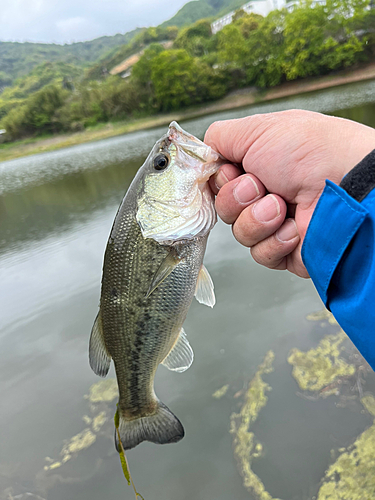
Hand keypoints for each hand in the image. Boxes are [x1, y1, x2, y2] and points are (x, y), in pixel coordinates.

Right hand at [205, 110, 374, 277]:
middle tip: (260, 186)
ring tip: (282, 206)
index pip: (217, 181)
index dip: (217, 181)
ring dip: (257, 219)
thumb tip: (200, 155)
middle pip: (224, 208)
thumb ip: (218, 138)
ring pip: (239, 233)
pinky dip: (276, 240)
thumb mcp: (255, 130)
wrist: (345, 184)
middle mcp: (265, 193)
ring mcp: (276, 223)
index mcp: (257, 165)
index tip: (227, 172)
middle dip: (236, 197)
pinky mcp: (287, 250)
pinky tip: (294, 227)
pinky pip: (260, 254)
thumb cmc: (308, 150)